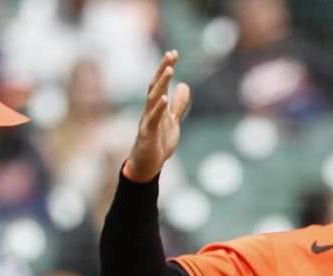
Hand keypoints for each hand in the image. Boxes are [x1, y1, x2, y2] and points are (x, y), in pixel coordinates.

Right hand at [124, 50, 190, 182]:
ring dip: (161, 84)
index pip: (161, 83)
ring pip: (153, 98)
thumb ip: (178, 105)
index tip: (174, 52)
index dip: (166, 68)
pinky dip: (158, 109)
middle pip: (155, 86)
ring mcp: (147, 121)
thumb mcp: (173, 122)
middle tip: (171, 54)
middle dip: (163, 69)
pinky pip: (152, 119)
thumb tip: (184, 85)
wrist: (148, 165)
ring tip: (170, 70)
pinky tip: (164, 99)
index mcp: (157, 107)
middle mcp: (150, 110)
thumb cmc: (158, 143)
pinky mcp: (147, 134)